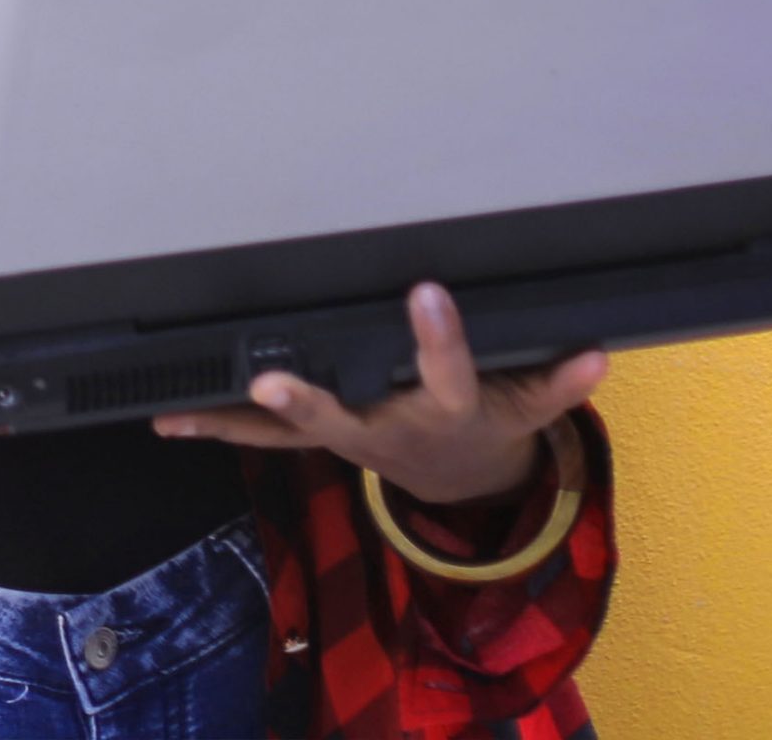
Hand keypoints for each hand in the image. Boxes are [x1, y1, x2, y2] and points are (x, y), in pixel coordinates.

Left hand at [151, 281, 606, 506]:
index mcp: (443, 409)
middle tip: (270, 380)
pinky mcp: (318, 440)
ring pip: (287, 436)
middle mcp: (387, 428)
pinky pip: (263, 441)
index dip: (438, 335)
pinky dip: (218, 427)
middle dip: (307, 402)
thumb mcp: (528, 407)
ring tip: (185, 409)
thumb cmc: (487, 423)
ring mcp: (347, 438)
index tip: (428, 291)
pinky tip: (172, 414)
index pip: (445, 371)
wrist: (460, 480)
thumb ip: (557, 381)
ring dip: (238, 423)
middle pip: (344, 416)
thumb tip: (598, 358)